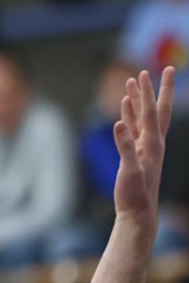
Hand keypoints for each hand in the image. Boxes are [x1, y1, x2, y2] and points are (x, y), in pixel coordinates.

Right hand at [113, 67, 173, 229]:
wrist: (139, 213)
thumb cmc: (135, 195)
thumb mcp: (130, 171)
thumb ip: (125, 147)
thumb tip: (118, 124)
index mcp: (153, 144)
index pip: (151, 112)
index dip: (148, 93)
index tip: (145, 73)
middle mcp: (152, 142)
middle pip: (157, 110)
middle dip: (159, 89)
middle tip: (162, 69)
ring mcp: (145, 146)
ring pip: (143, 116)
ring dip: (139, 99)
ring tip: (133, 82)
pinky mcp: (136, 152)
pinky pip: (133, 127)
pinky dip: (129, 114)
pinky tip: (124, 106)